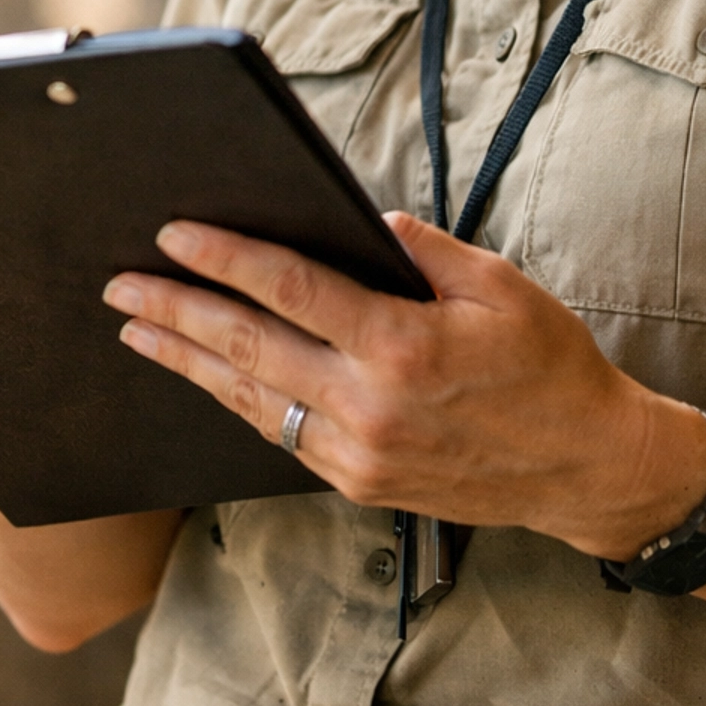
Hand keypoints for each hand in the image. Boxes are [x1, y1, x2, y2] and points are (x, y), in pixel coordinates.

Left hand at [102, 215, 705, 556]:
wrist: (585, 468)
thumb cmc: (549, 363)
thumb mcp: (497, 284)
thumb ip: (421, 249)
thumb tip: (360, 222)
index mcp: (402, 347)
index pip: (289, 290)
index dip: (224, 258)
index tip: (174, 232)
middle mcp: (368, 406)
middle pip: (248, 348)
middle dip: (175, 313)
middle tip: (119, 286)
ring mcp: (358, 454)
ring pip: (251, 400)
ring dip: (188, 362)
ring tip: (135, 333)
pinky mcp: (359, 483)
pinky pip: (281, 435)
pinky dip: (237, 400)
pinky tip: (207, 376)